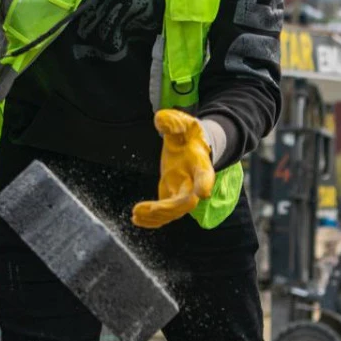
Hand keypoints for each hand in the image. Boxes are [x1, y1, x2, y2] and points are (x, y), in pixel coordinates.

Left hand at [131, 110, 215, 228]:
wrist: (190, 147)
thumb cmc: (188, 135)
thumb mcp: (183, 123)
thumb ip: (173, 121)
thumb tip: (161, 120)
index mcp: (200, 164)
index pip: (205, 175)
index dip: (205, 184)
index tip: (204, 193)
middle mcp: (193, 183)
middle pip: (187, 202)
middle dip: (170, 207)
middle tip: (152, 209)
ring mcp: (182, 193)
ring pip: (173, 213)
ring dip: (156, 217)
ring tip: (135, 214)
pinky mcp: (171, 197)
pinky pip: (164, 215)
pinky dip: (151, 220)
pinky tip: (136, 220)